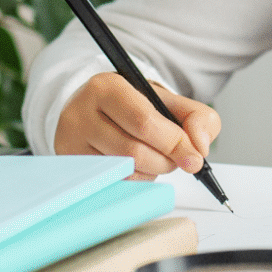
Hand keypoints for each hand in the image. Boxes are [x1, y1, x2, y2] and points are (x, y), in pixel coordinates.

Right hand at [54, 73, 221, 180]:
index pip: (144, 122)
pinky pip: (112, 185)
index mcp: (107, 87)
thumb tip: (200, 147)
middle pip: (134, 152)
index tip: (195, 157)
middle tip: (177, 158)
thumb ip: (197, 117)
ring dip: (152, 172)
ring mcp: (71, 143)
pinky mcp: (71, 166)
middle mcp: (81, 114)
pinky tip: (136, 166)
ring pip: (124, 172)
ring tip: (155, 157)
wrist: (94, 109)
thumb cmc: (133, 106)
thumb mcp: (167, 100)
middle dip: (166, 161)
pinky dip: (135, 180)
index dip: (174, 143)